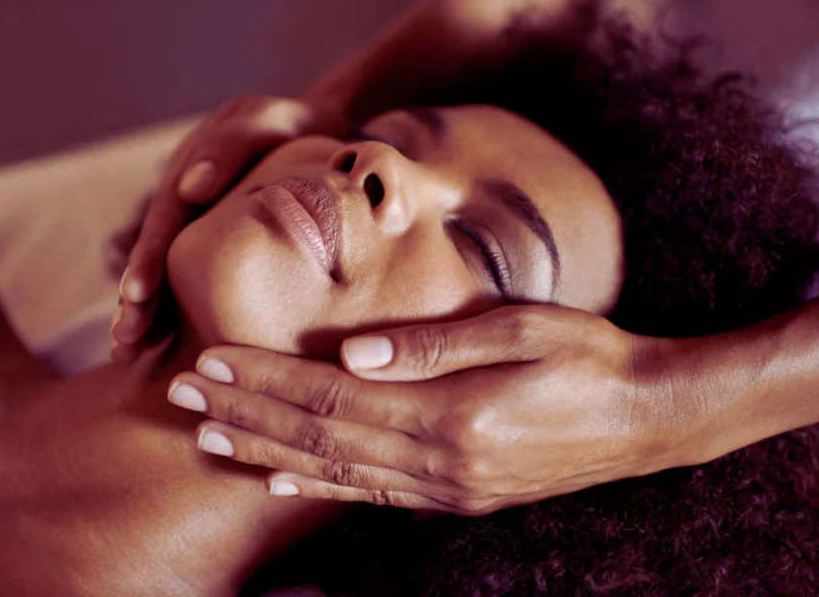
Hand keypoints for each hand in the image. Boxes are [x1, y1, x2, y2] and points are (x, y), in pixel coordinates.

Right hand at [110, 95, 345, 360]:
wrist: (320, 132)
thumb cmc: (296, 129)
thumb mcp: (270, 121)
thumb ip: (233, 146)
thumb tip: (190, 187)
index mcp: (190, 171)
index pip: (165, 219)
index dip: (148, 258)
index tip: (136, 296)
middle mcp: (184, 201)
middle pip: (157, 253)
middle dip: (136, 299)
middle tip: (123, 340)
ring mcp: (197, 225)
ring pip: (167, 273)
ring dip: (145, 313)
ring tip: (125, 353)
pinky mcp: (215, 246)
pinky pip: (192, 282)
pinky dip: (174, 313)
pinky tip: (161, 350)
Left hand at [167, 305, 680, 514]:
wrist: (646, 419)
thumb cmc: (587, 358)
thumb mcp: (521, 330)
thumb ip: (434, 344)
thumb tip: (354, 348)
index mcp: (450, 414)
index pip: (330, 395)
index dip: (264, 379)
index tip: (208, 360)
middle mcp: (439, 461)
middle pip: (318, 435)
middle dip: (244, 413)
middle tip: (180, 394)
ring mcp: (446, 488)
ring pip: (334, 471)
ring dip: (265, 451)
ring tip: (208, 436)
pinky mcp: (456, 497)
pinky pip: (372, 496)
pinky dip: (320, 487)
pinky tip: (278, 479)